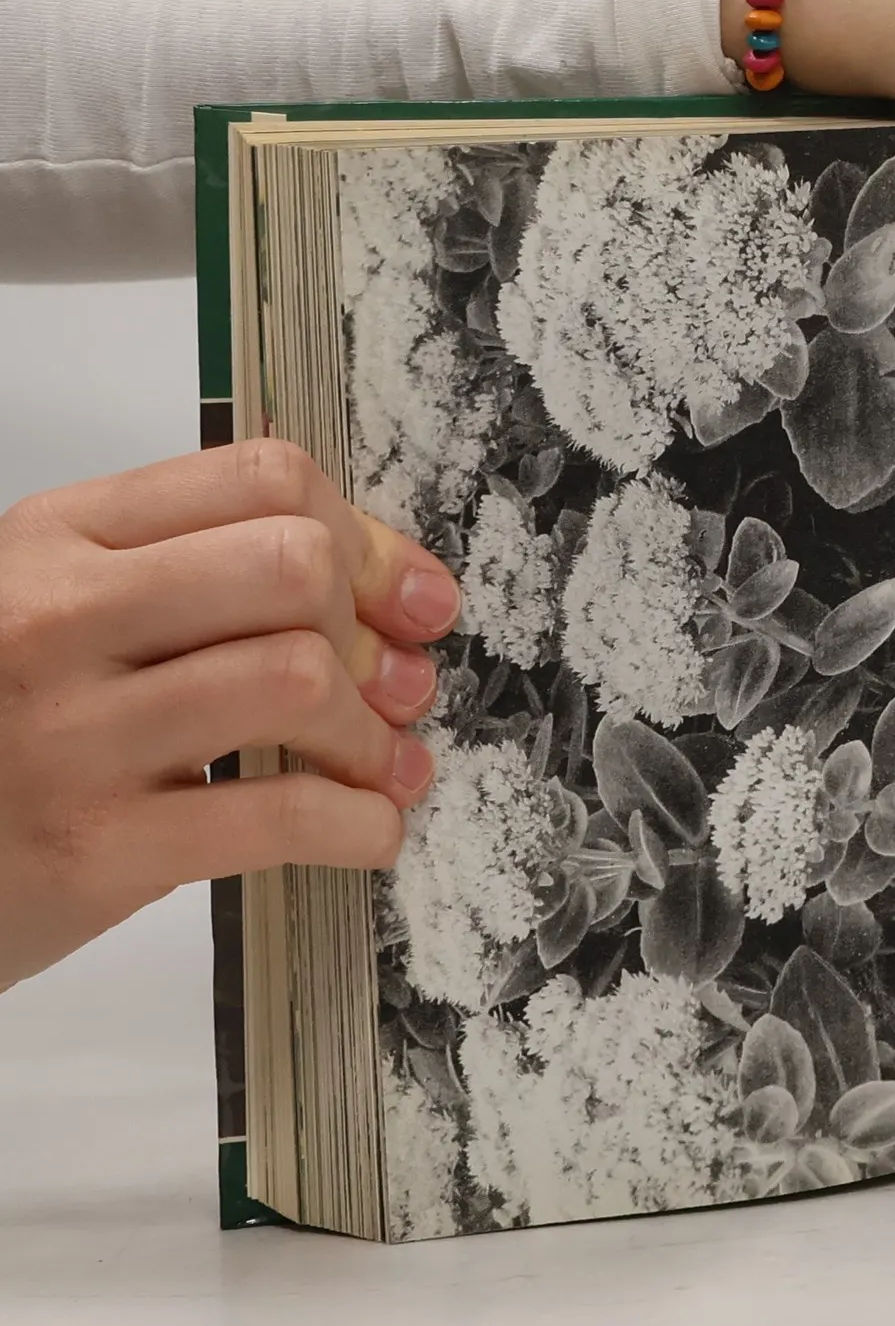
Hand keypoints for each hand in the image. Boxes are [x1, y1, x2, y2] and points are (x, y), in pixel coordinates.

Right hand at [0, 439, 459, 991]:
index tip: (407, 598)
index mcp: (56, 537)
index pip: (259, 478)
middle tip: (397, 685)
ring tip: (386, 766)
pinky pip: (278, 815)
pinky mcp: (95, 847)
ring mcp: (71, 733)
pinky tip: (370, 830)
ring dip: (375, 735)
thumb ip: (190, 575)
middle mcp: (58, 617)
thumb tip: (392, 588)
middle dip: (371, 629)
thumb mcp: (55, 609)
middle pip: (291, 566)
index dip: (366, 536)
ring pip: (295, 681)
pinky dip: (359, 823)